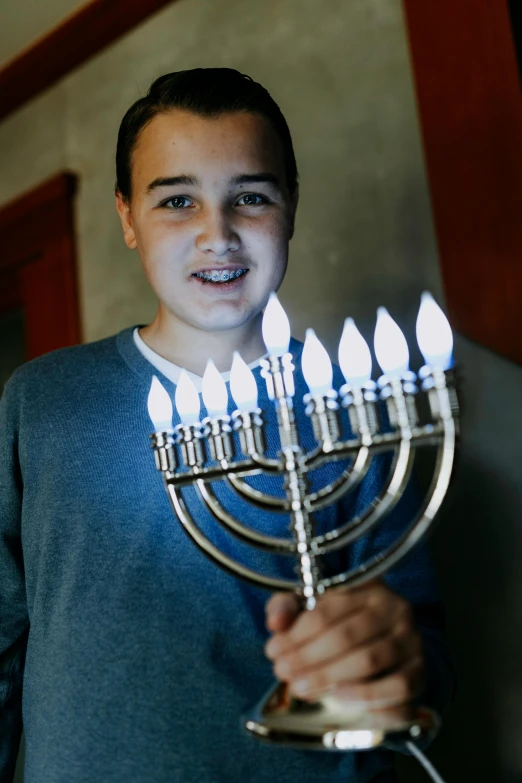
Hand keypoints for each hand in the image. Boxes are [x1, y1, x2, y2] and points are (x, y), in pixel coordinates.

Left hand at [264, 580, 425, 708]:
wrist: (391, 644)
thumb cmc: (347, 624)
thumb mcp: (316, 607)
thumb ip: (289, 608)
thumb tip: (275, 621)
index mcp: (367, 588)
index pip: (327, 610)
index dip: (296, 634)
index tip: (274, 650)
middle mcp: (394, 610)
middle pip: (346, 636)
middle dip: (308, 658)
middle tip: (284, 672)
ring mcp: (411, 641)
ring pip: (369, 660)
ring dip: (330, 677)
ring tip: (302, 687)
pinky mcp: (419, 672)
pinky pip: (397, 688)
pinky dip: (367, 695)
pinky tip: (341, 697)